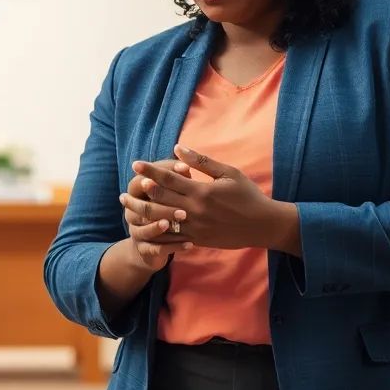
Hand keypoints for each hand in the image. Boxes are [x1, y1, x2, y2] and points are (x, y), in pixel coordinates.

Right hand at [119, 159, 192, 270]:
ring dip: (162, 227)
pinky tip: (190, 244)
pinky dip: (174, 247)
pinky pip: (157, 249)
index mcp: (136, 194)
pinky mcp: (144, 249)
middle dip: (163, 207)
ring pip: (146, 229)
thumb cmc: (166, 207)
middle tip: (184, 210)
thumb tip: (186, 165)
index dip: (159, 175)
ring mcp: (136, 231)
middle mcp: (132, 212)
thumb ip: (176, 178)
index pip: (140, 182)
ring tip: (179, 225)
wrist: (152, 242)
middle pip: (143, 208)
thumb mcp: (170, 191)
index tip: (185, 171)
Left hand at [123, 145, 300, 253]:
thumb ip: (202, 162)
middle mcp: (195, 210)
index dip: (150, 171)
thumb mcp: (228, 173)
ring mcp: (195, 228)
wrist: (263, 226)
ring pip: (162, 220)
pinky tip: (146, 227)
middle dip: (141, 192)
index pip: (169, 178)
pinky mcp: (197, 241)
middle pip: (160, 200)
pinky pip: (173, 237)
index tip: (136, 164)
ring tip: (130, 206)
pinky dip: (158, 232)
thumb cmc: (248, 195)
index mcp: (201, 191)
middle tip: (126, 186)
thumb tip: (178, 148)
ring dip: (143, 212)